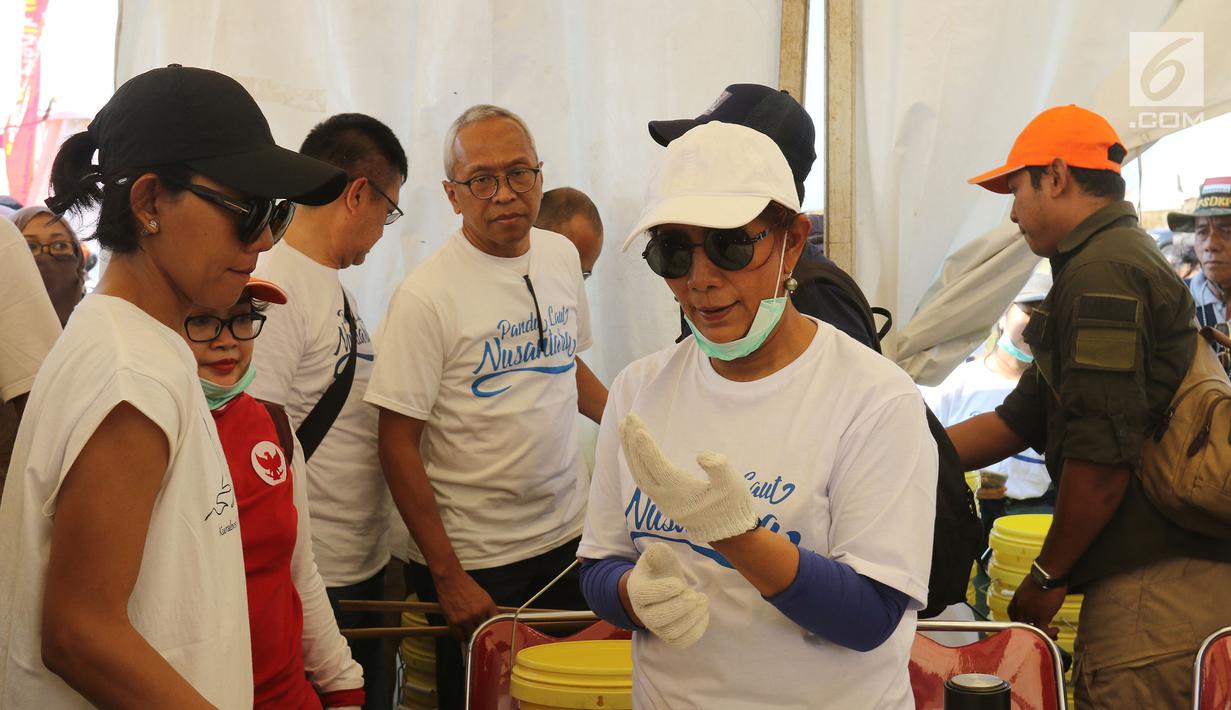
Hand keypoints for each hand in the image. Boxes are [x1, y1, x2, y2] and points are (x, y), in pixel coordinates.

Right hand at [433, 569, 497, 640]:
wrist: (450, 579)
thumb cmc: (466, 584)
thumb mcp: (483, 594)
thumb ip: (487, 608)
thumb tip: (490, 619)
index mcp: (487, 605)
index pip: (495, 623)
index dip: (493, 628)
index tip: (492, 632)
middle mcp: (478, 613)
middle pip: (484, 631)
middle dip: (483, 634)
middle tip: (481, 636)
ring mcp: (466, 619)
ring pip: (472, 636)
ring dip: (472, 637)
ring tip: (471, 636)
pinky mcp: (454, 621)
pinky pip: (459, 636)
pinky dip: (461, 637)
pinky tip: (461, 634)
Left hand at [619, 415, 757, 542]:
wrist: (727, 532)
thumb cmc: (731, 505)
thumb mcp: (732, 485)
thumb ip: (719, 469)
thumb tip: (701, 456)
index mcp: (681, 492)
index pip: (658, 467)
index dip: (647, 448)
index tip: (637, 429)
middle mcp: (665, 498)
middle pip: (642, 469)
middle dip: (633, 443)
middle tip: (628, 418)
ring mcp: (661, 500)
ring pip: (639, 474)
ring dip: (630, 451)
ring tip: (624, 428)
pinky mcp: (662, 500)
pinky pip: (642, 478)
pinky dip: (635, 461)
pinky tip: (633, 448)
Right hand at [627, 543, 709, 647]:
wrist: (661, 587)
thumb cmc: (659, 570)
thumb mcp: (657, 556)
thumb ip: (657, 553)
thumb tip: (655, 551)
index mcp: (637, 589)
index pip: (644, 595)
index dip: (662, 590)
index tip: (680, 583)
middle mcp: (643, 613)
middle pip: (656, 619)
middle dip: (679, 607)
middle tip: (694, 595)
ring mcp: (657, 628)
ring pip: (672, 633)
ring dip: (691, 618)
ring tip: (702, 600)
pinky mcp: (672, 637)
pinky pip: (683, 641)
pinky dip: (697, 628)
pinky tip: (703, 611)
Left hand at [1007, 574, 1066, 638]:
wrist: (1048, 574)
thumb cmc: (1042, 575)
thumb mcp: (1028, 585)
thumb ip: (1028, 594)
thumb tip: (1035, 595)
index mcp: (1016, 598)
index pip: (1012, 613)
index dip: (1018, 619)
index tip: (1026, 621)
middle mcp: (1020, 607)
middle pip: (1020, 624)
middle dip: (1030, 629)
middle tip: (1040, 631)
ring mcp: (1029, 613)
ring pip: (1032, 630)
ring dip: (1041, 633)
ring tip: (1051, 632)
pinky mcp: (1041, 616)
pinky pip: (1043, 631)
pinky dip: (1049, 633)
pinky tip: (1056, 630)